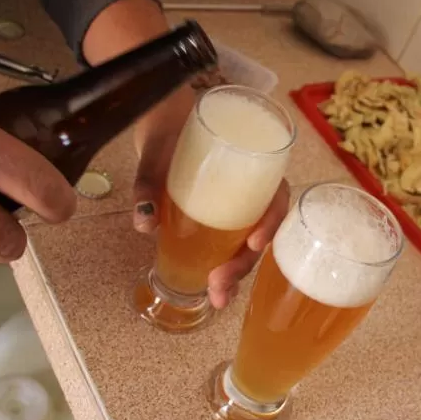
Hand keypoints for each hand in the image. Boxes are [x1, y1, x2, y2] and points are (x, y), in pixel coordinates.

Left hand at [83, 0, 290, 307]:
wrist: (160, 121)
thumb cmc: (168, 128)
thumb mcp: (157, 148)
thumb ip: (148, 180)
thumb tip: (144, 220)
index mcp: (251, 162)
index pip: (276, 195)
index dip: (271, 221)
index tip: (252, 242)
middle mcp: (251, 188)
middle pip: (262, 230)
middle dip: (244, 264)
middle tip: (218, 288)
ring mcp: (236, 205)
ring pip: (248, 244)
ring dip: (236, 273)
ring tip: (215, 298)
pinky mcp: (219, 219)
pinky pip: (230, 244)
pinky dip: (224, 267)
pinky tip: (212, 287)